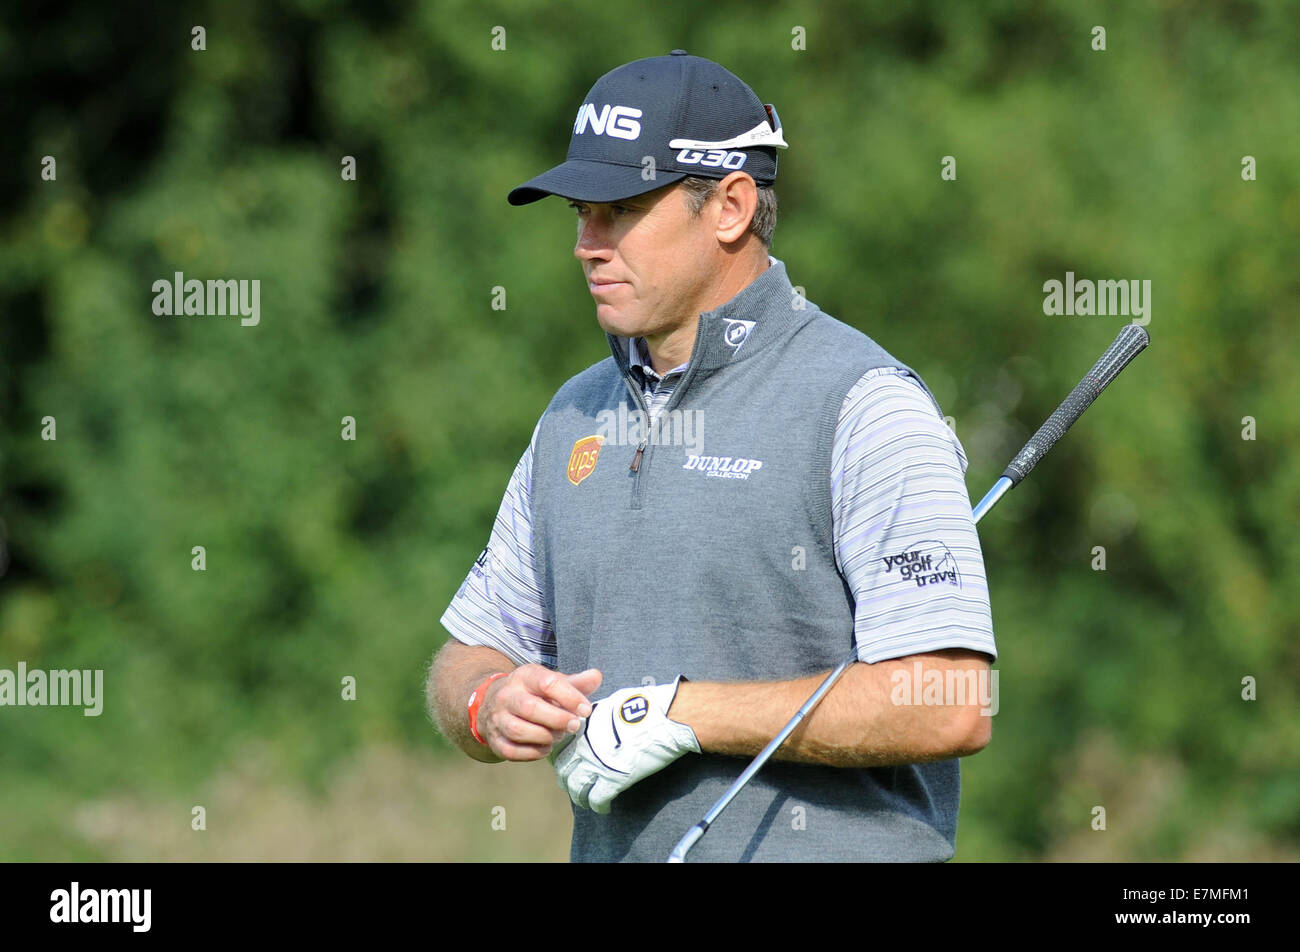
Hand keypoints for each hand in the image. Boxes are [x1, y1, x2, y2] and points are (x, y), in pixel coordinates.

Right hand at [477, 664, 602, 760]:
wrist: (495, 704)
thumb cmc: (533, 693)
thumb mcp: (552, 682)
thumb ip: (575, 682)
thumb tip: (596, 677)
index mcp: (525, 676)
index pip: (547, 683)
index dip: (570, 697)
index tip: (585, 709)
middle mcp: (507, 695)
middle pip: (530, 708)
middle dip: (557, 719)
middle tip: (574, 726)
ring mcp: (498, 718)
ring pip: (519, 730)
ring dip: (545, 736)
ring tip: (558, 735)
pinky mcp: (495, 740)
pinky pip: (512, 751)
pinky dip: (533, 752)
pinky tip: (545, 747)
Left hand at [551, 678, 699, 813]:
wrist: (665, 717)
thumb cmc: (645, 704)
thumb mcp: (612, 702)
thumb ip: (597, 715)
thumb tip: (594, 718)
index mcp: (583, 725)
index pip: (559, 745)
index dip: (559, 756)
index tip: (564, 762)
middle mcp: (585, 745)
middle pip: (563, 769)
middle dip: (566, 778)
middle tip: (571, 783)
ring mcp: (598, 764)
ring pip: (576, 787)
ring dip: (579, 796)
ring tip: (584, 800)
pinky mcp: (614, 780)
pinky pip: (597, 799)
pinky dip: (598, 806)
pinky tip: (603, 807)